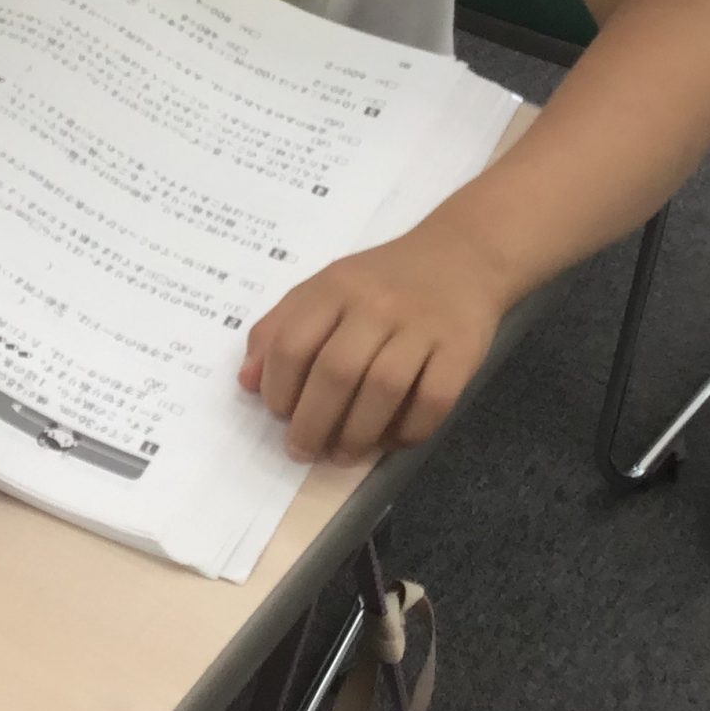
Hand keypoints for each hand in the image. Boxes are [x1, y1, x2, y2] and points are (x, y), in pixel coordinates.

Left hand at [238, 223, 507, 463]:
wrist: (461, 255)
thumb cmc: (382, 281)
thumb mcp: (324, 288)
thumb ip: (280, 328)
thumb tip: (247, 384)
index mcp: (335, 287)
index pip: (292, 343)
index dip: (277, 388)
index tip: (278, 415)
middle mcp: (377, 304)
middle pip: (336, 372)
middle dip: (312, 423)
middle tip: (302, 450)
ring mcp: (423, 326)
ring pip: (384, 389)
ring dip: (357, 434)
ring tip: (341, 455)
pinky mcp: (461, 350)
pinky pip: (434, 400)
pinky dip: (409, 430)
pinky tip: (391, 442)